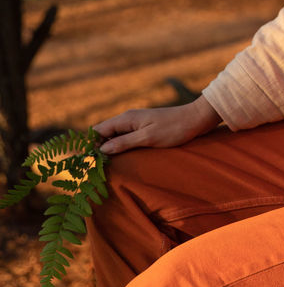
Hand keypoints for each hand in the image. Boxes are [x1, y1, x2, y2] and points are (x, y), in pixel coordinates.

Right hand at [94, 96, 220, 154]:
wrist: (196, 119)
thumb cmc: (174, 128)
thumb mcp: (148, 138)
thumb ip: (124, 143)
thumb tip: (102, 150)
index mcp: (126, 118)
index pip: (98, 130)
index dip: (89, 144)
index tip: (84, 160)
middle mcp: (128, 119)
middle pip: (104, 133)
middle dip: (96, 148)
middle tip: (92, 167)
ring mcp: (135, 123)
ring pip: (114, 136)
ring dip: (108, 148)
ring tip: (103, 166)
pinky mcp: (143, 128)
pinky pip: (124, 138)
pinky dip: (119, 147)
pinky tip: (120, 158)